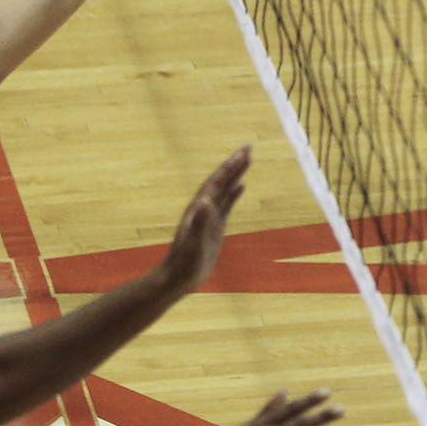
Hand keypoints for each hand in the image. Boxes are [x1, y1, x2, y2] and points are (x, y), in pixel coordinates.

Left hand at [157, 145, 250, 295]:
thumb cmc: (184, 263)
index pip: (216, 182)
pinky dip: (234, 193)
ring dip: (235, 174)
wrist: (178, 279)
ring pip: (224, 190)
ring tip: (248, 159)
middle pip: (220, 181)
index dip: (229, 167)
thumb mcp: (192, 243)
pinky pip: (226, 204)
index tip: (243, 152)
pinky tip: (241, 186)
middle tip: (248, 147)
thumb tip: (205, 201)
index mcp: (198, 209)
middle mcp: (203, 208)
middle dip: (234, 164)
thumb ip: (199, 223)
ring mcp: (209, 217)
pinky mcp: (215, 227)